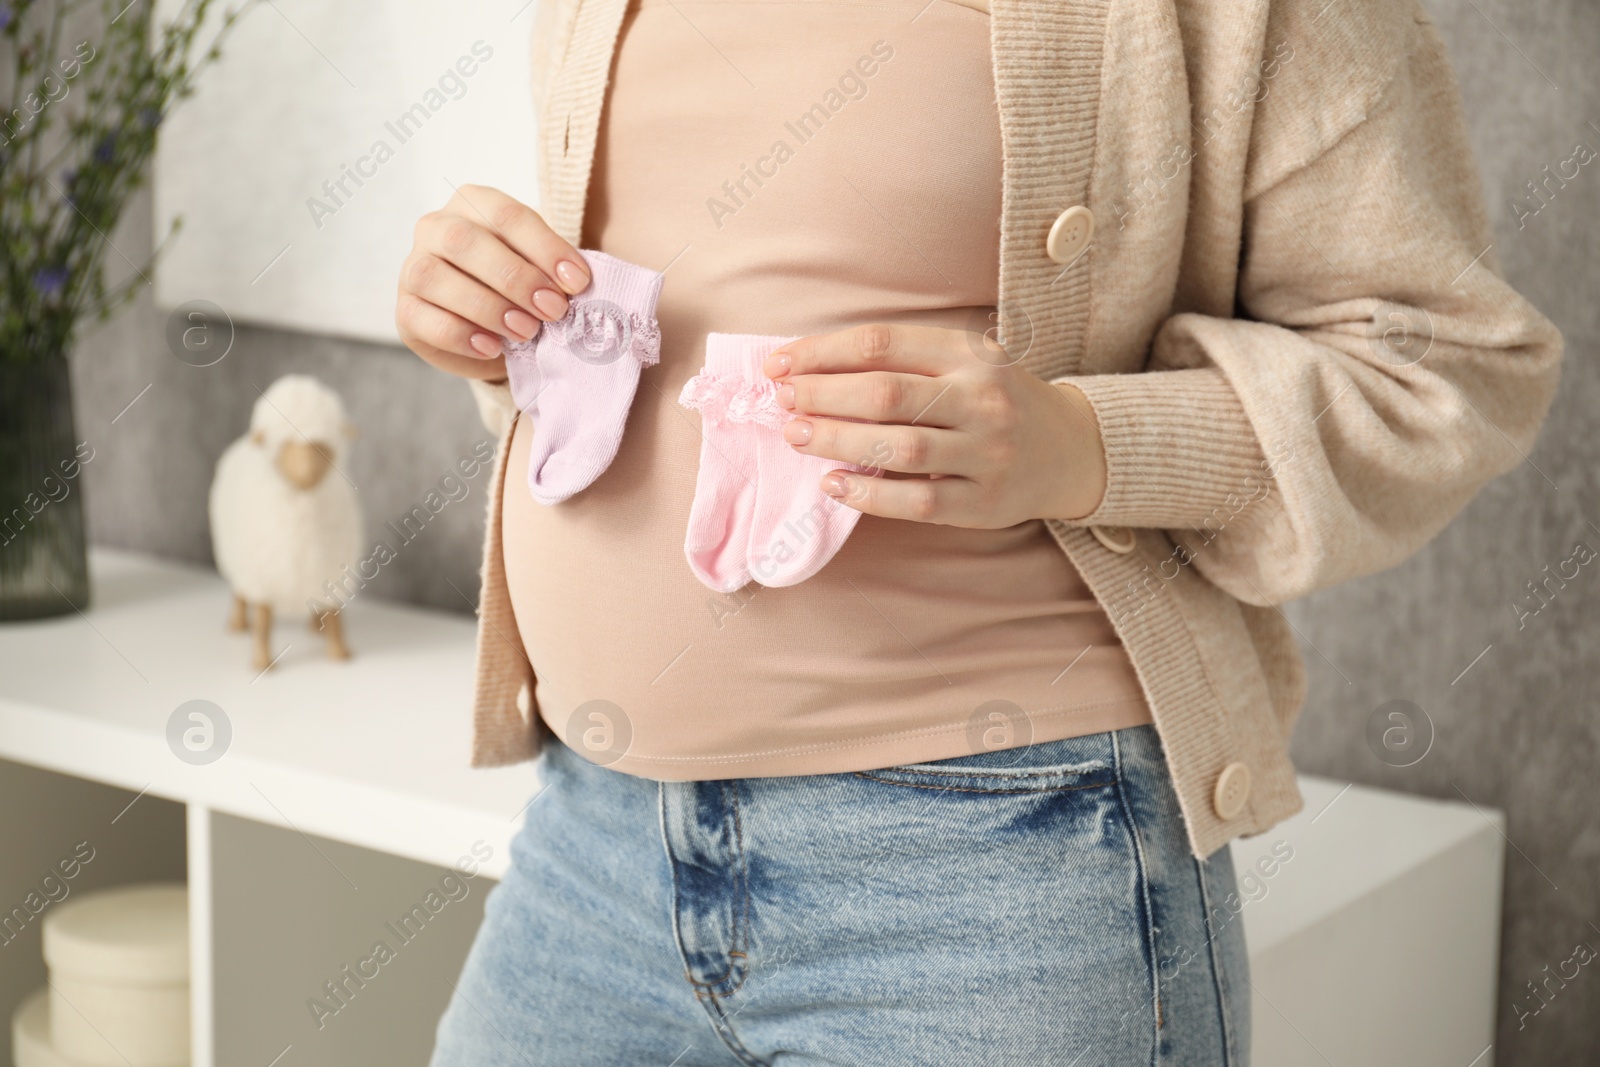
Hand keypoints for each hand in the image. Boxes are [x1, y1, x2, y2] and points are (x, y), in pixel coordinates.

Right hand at [395, 184, 591, 381]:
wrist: (492, 333)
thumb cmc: (521, 291)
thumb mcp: (541, 272)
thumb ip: (552, 272)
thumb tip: (577, 285)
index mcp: (474, 203)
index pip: (506, 214)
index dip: (544, 247)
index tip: (577, 281)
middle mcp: (436, 227)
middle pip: (464, 241)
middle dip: (515, 278)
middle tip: (552, 310)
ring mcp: (413, 267)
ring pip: (435, 277)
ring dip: (487, 307)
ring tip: (526, 332)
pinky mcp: (405, 309)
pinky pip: (423, 318)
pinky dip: (461, 335)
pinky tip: (493, 347)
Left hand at [763, 323, 1107, 526]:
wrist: (1070, 449)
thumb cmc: (994, 400)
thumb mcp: (964, 361)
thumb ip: (903, 361)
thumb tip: (810, 369)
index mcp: (970, 354)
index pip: (883, 344)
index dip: (822, 353)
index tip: (779, 364)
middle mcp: (982, 400)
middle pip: (886, 393)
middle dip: (822, 396)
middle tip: (781, 402)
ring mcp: (987, 454)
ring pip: (899, 448)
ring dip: (838, 442)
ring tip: (797, 437)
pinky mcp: (984, 504)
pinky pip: (918, 502)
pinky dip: (869, 494)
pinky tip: (834, 484)